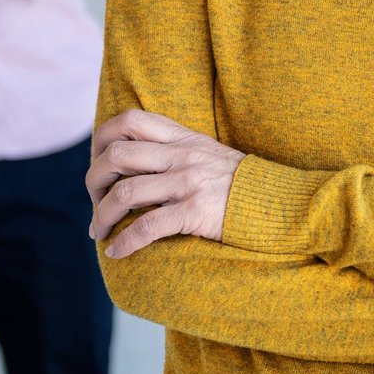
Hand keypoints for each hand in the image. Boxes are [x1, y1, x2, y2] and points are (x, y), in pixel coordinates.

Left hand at [87, 109, 245, 257]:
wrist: (280, 202)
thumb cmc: (242, 184)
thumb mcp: (208, 153)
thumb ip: (176, 151)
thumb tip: (137, 161)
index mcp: (182, 138)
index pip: (129, 121)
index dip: (102, 139)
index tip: (98, 163)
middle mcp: (181, 156)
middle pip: (116, 157)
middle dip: (94, 182)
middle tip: (95, 203)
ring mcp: (187, 183)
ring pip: (124, 194)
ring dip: (101, 217)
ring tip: (98, 231)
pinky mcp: (194, 212)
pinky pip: (146, 227)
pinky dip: (124, 243)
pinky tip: (117, 252)